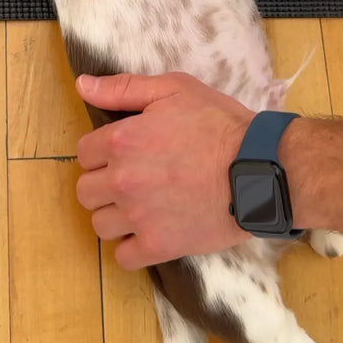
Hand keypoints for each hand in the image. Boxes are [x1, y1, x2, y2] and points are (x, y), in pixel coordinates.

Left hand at [75, 71, 254, 268]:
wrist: (260, 168)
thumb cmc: (219, 124)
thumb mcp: (174, 89)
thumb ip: (124, 88)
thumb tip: (82, 85)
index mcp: (122, 140)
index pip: (83, 153)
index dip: (102, 151)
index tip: (123, 152)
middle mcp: (123, 179)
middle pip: (86, 191)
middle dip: (104, 184)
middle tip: (132, 179)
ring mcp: (139, 216)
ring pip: (100, 225)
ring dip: (115, 216)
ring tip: (141, 206)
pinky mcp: (159, 245)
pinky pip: (124, 257)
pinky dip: (132, 248)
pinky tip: (149, 231)